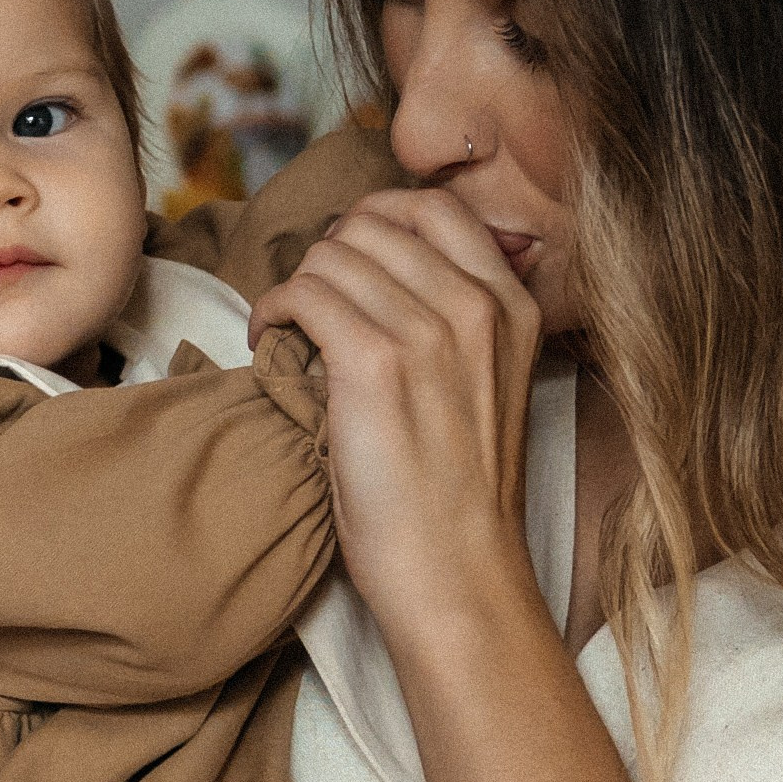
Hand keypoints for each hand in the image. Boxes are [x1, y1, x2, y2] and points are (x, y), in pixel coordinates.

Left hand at [250, 188, 542, 617]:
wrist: (458, 573)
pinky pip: (301, 294)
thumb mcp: (489, 384)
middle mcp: (477, 306)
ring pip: (330, 256)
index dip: (376, 218)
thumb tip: (384, 272)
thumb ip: (460, 322)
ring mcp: (428, 331)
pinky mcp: (375, 363)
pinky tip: (269, 341)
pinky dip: (271, 311)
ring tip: (287, 327)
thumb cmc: (459, 495)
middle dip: (328, 255)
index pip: (436, 208)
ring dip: (295, 286)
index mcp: (513, 306)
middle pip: (373, 225)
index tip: (347, 255)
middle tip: (309, 299)